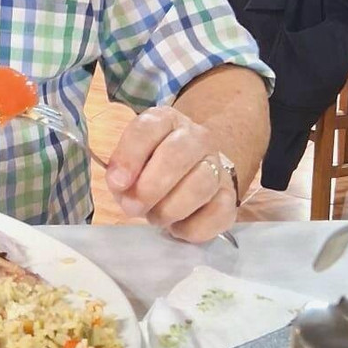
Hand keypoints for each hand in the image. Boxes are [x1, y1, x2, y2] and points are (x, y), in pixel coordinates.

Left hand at [104, 106, 237, 242]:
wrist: (188, 173)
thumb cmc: (148, 168)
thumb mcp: (127, 163)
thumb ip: (120, 172)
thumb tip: (122, 186)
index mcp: (165, 121)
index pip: (148, 129)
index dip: (130, 157)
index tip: (117, 183)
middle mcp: (196, 137)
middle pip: (177, 155)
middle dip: (150, 188)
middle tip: (132, 207)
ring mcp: (217, 165)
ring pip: (200, 185)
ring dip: (170, 209)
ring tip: (154, 217)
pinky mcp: (229, 197)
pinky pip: (218, 214)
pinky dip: (192, 227)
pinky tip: (177, 227)